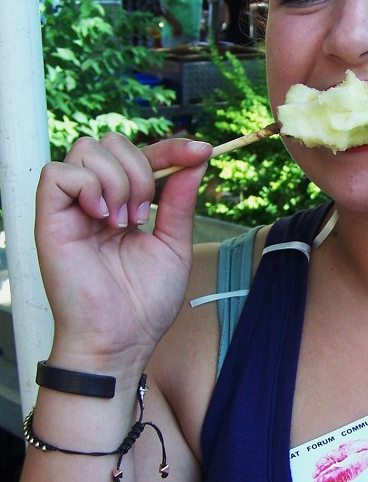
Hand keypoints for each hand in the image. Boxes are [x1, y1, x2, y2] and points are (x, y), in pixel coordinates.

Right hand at [35, 132, 210, 368]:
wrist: (120, 340)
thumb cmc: (144, 303)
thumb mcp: (174, 245)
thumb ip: (181, 202)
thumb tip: (196, 160)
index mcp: (124, 204)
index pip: (143, 155)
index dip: (171, 147)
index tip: (202, 151)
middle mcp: (96, 200)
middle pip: (111, 141)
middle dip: (140, 168)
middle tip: (144, 216)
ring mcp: (72, 208)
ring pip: (87, 149)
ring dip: (117, 180)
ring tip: (122, 223)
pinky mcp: (50, 219)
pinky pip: (57, 172)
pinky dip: (87, 185)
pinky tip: (101, 217)